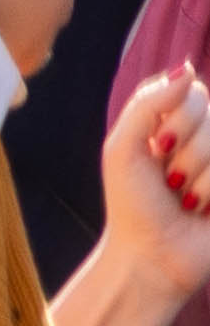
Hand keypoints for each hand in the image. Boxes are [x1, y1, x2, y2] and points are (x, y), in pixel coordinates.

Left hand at [104, 69, 209, 296]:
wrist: (152, 257)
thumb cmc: (132, 203)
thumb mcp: (124, 147)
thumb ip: (150, 103)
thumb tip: (187, 68)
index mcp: (175, 122)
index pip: (194, 91)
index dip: (181, 117)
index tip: (158, 146)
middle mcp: (206, 139)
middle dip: (189, 151)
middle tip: (171, 181)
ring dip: (203, 176)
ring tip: (188, 198)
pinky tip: (205, 209)